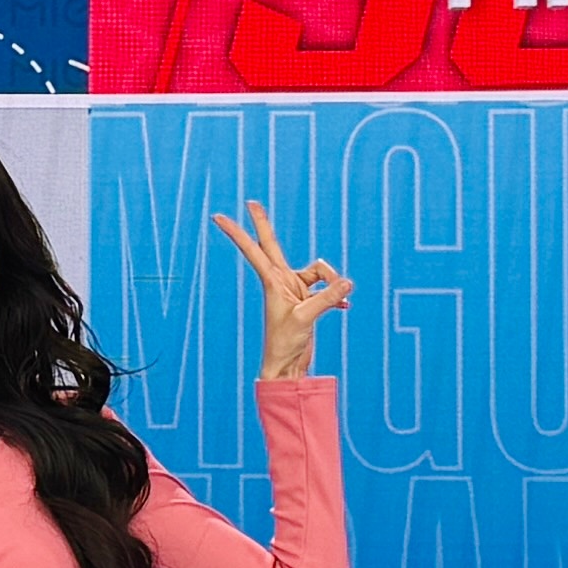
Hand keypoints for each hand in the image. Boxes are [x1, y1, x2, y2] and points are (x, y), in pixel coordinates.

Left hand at [217, 200, 351, 379]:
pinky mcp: (309, 300)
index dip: (238, 232)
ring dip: (332, 280)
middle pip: (272, 244)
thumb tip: (348, 282)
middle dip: (263, 223)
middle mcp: (281, 280)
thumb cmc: (285, 344)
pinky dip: (337, 295)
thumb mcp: (306, 318)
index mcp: (272, 281)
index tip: (219, 216)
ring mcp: (295, 289)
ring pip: (318, 270)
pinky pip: (328, 288)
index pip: (254, 249)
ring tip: (341, 299)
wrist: (287, 366)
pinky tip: (344, 306)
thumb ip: (327, 298)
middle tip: (250, 201)